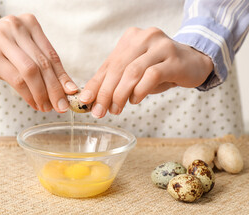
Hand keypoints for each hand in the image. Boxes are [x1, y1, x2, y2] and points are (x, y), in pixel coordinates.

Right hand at [0, 14, 77, 112]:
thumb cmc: (0, 52)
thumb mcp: (22, 53)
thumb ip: (42, 66)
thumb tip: (67, 89)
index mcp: (29, 23)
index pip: (51, 54)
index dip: (62, 76)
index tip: (71, 93)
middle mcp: (17, 26)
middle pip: (43, 63)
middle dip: (55, 88)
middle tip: (61, 106)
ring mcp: (2, 39)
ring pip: (31, 71)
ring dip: (41, 93)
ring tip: (46, 107)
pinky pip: (16, 78)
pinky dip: (27, 94)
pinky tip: (33, 103)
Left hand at [80, 27, 213, 117]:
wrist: (193, 61)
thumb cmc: (160, 69)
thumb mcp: (135, 72)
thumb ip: (115, 81)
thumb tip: (91, 99)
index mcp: (130, 39)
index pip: (108, 65)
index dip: (95, 85)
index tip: (85, 102)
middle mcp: (145, 37)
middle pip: (118, 68)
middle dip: (106, 92)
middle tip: (99, 111)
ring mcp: (161, 46)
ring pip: (133, 72)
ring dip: (121, 94)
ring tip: (116, 109)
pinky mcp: (174, 59)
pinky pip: (151, 75)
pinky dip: (140, 90)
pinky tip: (135, 100)